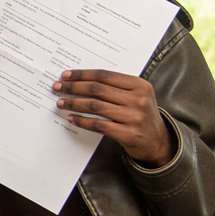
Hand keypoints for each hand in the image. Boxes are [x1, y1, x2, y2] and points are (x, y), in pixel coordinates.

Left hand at [53, 69, 174, 165]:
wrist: (157, 141)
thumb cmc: (140, 115)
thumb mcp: (136, 96)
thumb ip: (115, 87)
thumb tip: (81, 80)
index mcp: (139, 85)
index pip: (105, 75)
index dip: (82, 74)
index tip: (65, 75)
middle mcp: (138, 99)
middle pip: (98, 89)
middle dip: (74, 87)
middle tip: (57, 87)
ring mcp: (134, 117)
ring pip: (95, 106)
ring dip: (74, 103)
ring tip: (61, 102)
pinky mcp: (128, 134)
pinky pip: (98, 125)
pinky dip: (82, 121)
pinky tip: (72, 118)